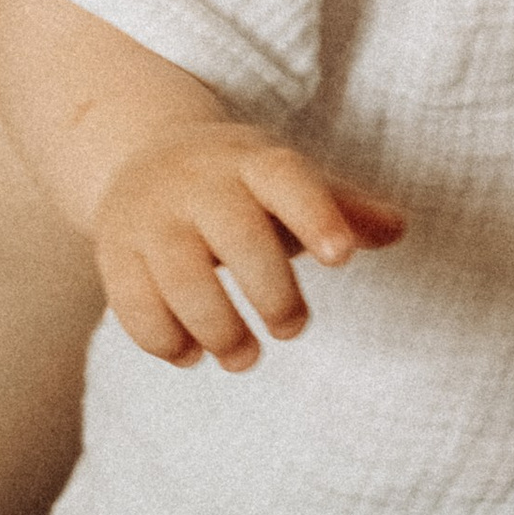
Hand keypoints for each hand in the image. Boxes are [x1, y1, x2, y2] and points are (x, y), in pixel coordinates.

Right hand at [93, 126, 405, 367]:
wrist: (142, 155)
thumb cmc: (242, 185)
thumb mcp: (291, 183)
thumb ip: (345, 209)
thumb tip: (399, 228)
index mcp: (253, 162)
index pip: (288, 180)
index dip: (317, 216)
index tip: (343, 258)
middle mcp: (199, 184)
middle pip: (237, 237)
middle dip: (271, 293)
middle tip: (293, 328)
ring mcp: (151, 218)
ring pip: (179, 277)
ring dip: (218, 329)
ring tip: (246, 359)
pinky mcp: (115, 253)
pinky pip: (132, 303)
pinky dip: (163, 340)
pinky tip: (193, 355)